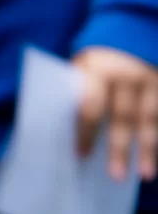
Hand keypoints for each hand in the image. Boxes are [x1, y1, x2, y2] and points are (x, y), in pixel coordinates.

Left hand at [75, 45, 157, 181]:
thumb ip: (78, 94)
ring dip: (149, 149)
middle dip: (120, 149)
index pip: (91, 105)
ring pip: (151, 119)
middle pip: (124, 117)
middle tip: (116, 176)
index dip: (85, 131)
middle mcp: (127, 76)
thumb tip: (64, 133)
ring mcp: (151, 81)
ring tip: (146, 175)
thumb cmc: (97, 64)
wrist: (127, 37)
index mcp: (98, 71)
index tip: (80, 155)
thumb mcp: (82, 69)